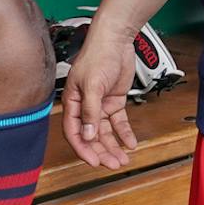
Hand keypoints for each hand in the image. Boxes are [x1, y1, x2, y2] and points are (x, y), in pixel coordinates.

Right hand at [61, 18, 139, 170]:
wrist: (116, 40)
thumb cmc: (97, 55)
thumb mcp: (92, 85)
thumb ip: (90, 111)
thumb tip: (88, 134)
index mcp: (72, 101)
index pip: (73, 131)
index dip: (83, 148)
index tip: (94, 161)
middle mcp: (85, 105)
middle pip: (91, 135)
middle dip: (101, 151)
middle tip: (113, 164)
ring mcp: (100, 104)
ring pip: (105, 132)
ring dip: (113, 146)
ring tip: (123, 159)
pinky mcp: (114, 100)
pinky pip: (119, 122)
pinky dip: (124, 133)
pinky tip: (130, 143)